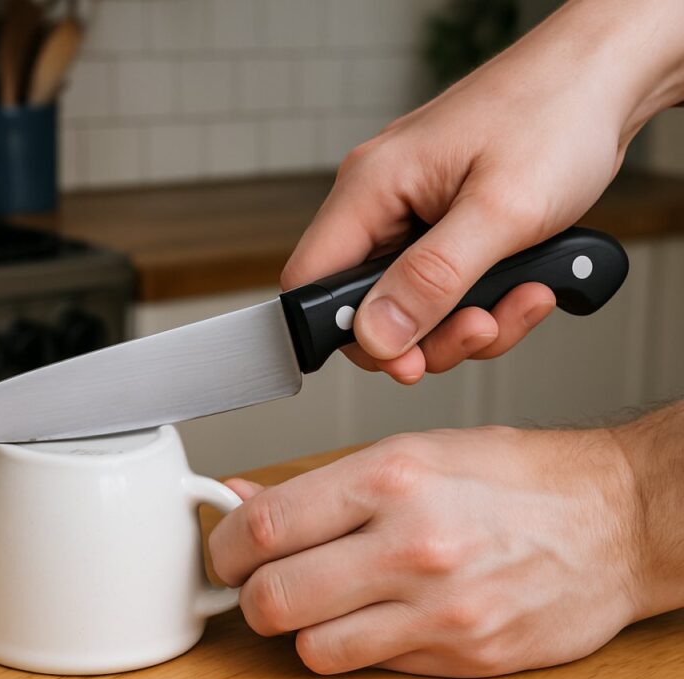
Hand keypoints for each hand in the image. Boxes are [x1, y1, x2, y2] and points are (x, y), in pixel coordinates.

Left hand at [209, 426, 644, 675]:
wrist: (617, 521)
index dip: (222, 545)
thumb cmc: (519, 478)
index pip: (265, 527)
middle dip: (250, 595)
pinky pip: (372, 669)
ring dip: (301, 630)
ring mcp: (440, 613)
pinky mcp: (463, 661)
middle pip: (274, 599)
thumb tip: (243, 499)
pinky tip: (375, 615)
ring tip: (320, 600)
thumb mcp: (415, 451)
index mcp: (393, 479)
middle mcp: (412, 547)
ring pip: (313, 650)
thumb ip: (322, 485)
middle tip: (258, 582)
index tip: (221, 550)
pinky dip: (356, 649)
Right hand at [283, 0, 683, 382]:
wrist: (605, 79)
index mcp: (369, 187)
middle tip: (482, 330)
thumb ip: (432, 279)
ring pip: (413, 304)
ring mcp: (412, 212)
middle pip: (368, 305)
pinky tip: (529, 284)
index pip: (312, 281)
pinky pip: (445, 286)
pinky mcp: (445, 223)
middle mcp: (380, 201)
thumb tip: (376, 336)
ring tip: (525, 299)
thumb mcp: (499, 211)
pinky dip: (486, 300)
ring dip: (468, 321)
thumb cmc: (555, 115)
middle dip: (428, 335)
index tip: (406, 361)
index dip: (349, 334)